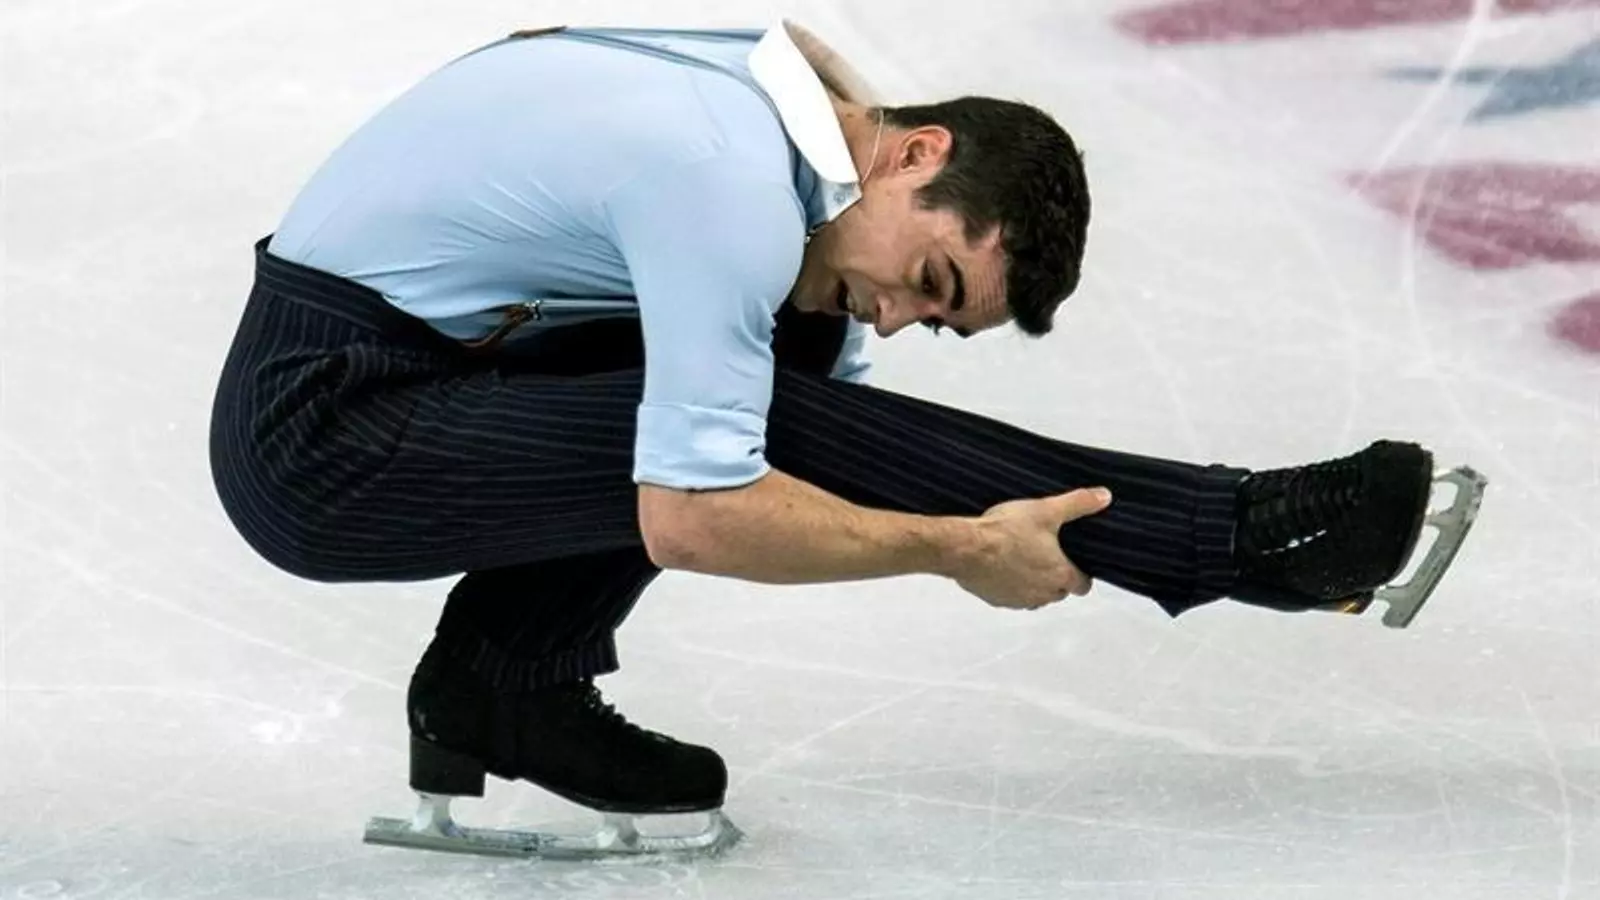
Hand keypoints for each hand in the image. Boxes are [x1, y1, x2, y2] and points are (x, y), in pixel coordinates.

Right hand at [953, 488, 1112, 609]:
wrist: (966, 548)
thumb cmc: (1006, 532)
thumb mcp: (1046, 510)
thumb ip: (1077, 504)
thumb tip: (1104, 497)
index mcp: (1060, 575)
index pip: (1082, 585)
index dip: (1081, 574)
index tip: (1074, 562)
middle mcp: (1042, 594)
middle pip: (1059, 591)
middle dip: (1056, 577)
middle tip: (1046, 553)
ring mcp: (1018, 600)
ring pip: (1034, 596)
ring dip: (1032, 583)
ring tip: (1021, 557)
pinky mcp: (996, 600)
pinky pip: (1010, 596)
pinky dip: (1009, 585)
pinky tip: (1000, 565)